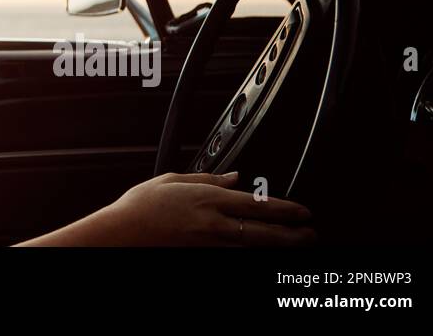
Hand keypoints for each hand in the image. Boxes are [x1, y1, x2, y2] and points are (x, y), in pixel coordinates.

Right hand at [101, 171, 315, 245]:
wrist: (120, 234)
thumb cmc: (140, 207)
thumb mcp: (172, 180)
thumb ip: (206, 178)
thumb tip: (233, 177)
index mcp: (206, 199)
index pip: (256, 204)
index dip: (285, 209)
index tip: (303, 212)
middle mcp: (213, 223)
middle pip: (263, 231)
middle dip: (292, 234)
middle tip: (311, 234)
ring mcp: (209, 244)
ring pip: (254, 246)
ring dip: (278, 245)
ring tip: (297, 244)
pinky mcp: (202, 256)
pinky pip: (235, 255)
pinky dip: (252, 252)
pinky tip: (262, 251)